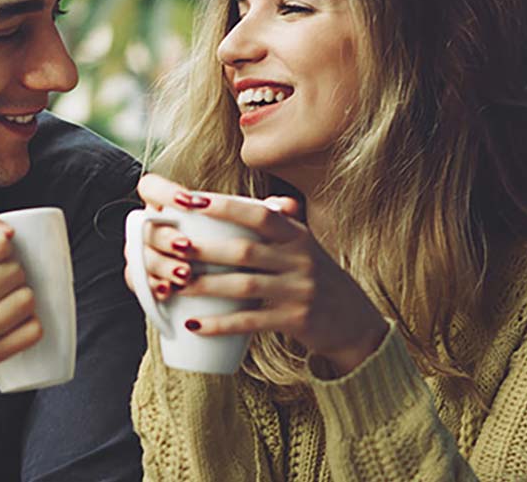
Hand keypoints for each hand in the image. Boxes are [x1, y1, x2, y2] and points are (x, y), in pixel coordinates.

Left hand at [130, 174, 387, 374]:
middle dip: (204, 248)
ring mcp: (299, 290)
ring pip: (243, 286)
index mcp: (298, 235)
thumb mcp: (307, 246)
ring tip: (173, 284)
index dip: (224, 206)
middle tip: (171, 245)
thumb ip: (285, 224)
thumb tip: (267, 201)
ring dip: (205, 286)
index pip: (259, 213)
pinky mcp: (296, 320)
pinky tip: (194, 324)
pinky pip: (251, 321)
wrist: (355, 322)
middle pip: (244, 250)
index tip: (190, 200)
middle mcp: (301, 259)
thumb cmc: (319, 279)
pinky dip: (220, 323)